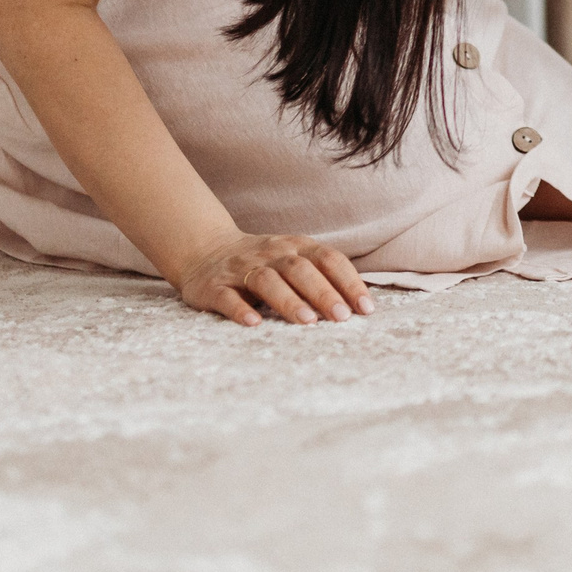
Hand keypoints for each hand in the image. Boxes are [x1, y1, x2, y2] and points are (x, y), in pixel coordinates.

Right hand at [173, 231, 373, 327]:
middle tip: (341, 317)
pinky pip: (227, 297)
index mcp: (295, 247)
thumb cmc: (263, 263)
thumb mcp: (293, 259)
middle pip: (300, 269)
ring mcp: (241, 269)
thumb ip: (322, 275)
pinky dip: (240, 310)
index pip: (328, 259)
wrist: (205, 250)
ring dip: (289, 301)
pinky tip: (254, 324)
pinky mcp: (214, 286)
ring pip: (266, 281)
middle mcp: (271, 254)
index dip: (349, 282)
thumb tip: (362, 304)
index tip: (365, 308)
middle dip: (323, 293)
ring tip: (307, 321)